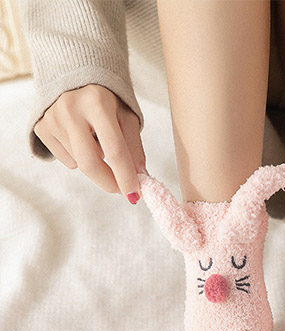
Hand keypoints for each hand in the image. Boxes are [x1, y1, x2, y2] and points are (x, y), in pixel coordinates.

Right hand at [33, 84, 146, 203]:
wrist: (73, 77)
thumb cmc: (106, 101)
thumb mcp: (126, 116)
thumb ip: (134, 146)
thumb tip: (140, 175)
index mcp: (97, 102)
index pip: (115, 149)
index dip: (126, 176)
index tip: (134, 195)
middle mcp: (70, 109)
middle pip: (90, 163)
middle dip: (109, 183)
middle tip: (122, 190)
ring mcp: (52, 118)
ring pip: (79, 163)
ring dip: (96, 163)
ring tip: (97, 142)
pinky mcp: (41, 127)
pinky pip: (66, 160)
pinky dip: (79, 158)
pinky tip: (80, 140)